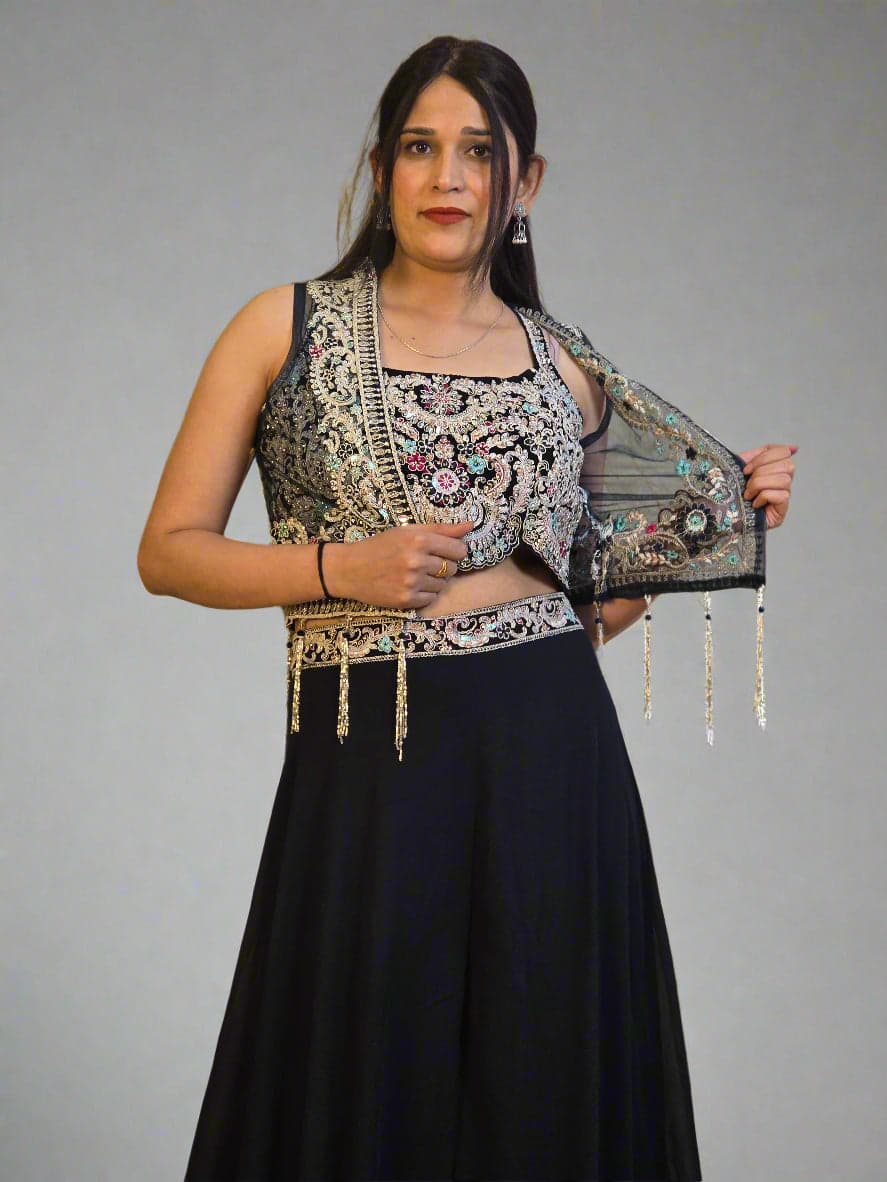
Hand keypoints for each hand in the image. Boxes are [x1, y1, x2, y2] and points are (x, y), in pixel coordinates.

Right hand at [322, 521, 472, 608]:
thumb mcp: (408, 531)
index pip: (459, 549)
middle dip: (444, 566)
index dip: (455, 551)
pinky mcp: (406, 600)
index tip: (445, 551)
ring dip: (435, 581)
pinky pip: (431, 598)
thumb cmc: (380, 546)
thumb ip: (441, 529)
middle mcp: (416, 561)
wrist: (350, 569)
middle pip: (453, 568)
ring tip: (416, 574)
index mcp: (418, 540)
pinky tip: (410, 585)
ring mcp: (411, 583)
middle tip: (426, 563)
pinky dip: (425, 594)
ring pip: (443, 585)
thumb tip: (471, 525)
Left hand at [738, 443, 797, 529]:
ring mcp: (784, 496)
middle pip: (787, 465)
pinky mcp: (782, 510)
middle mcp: (783, 480)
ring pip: (784, 480)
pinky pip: (782, 495)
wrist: (720, 511)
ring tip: (748, 494)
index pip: (783, 452)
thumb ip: (763, 453)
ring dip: (760, 485)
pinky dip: (764, 497)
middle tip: (747, 483)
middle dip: (761, 472)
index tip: (746, 469)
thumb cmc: (732, 489)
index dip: (764, 457)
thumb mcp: (743, 464)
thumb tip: (793, 448)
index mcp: (775, 467)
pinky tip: (754, 504)